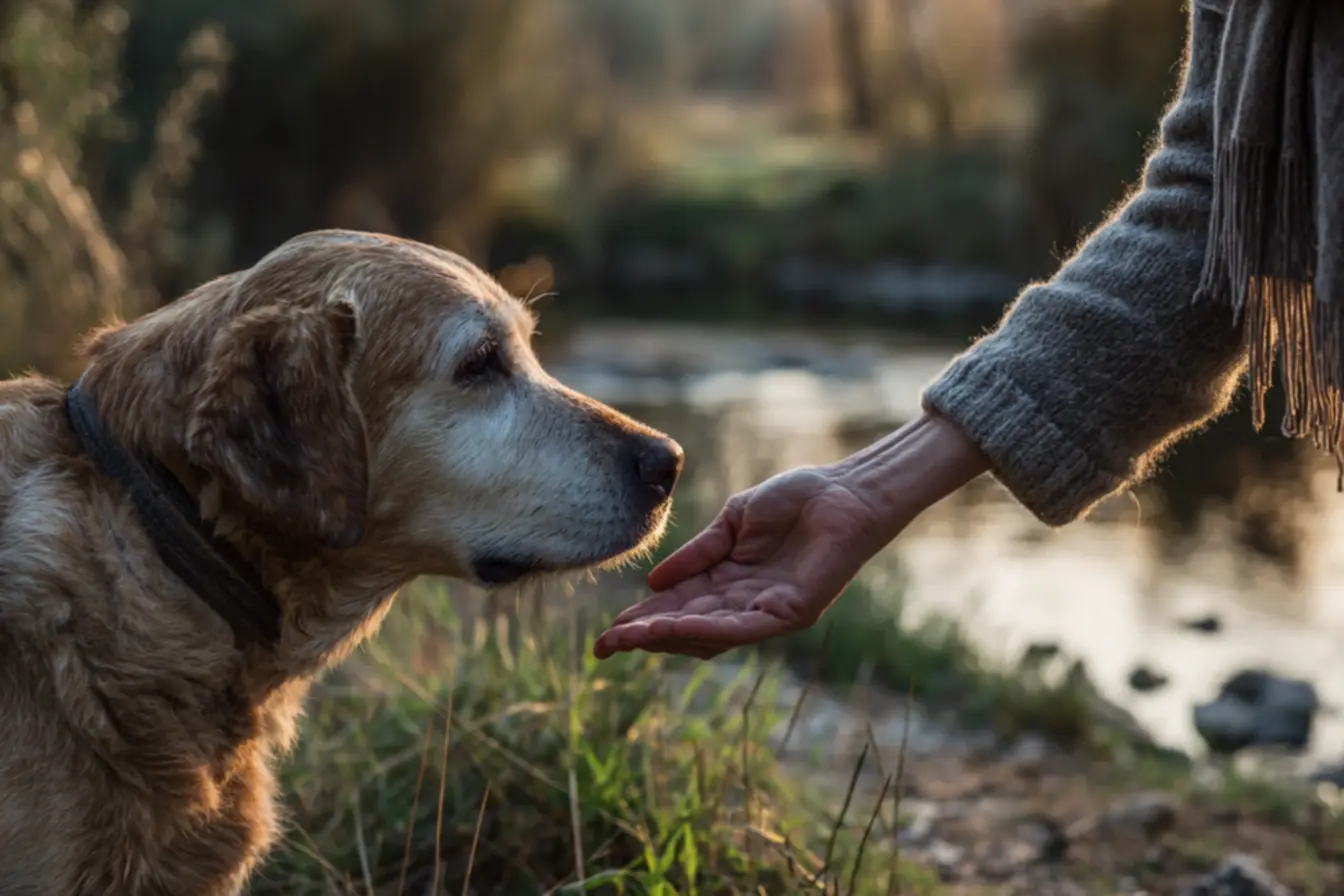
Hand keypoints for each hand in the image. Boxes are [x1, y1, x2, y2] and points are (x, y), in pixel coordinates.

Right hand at [592, 466, 885, 659]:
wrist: (844, 491)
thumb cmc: (797, 499)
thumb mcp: (733, 521)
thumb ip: (699, 552)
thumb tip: (652, 584)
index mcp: (729, 580)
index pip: (678, 605)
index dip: (643, 618)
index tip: (609, 631)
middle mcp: (746, 603)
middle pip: (686, 628)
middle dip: (645, 636)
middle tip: (605, 645)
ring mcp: (768, 612)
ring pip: (708, 634)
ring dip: (666, 637)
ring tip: (628, 638)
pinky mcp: (790, 613)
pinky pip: (741, 627)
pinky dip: (705, 629)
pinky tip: (674, 627)